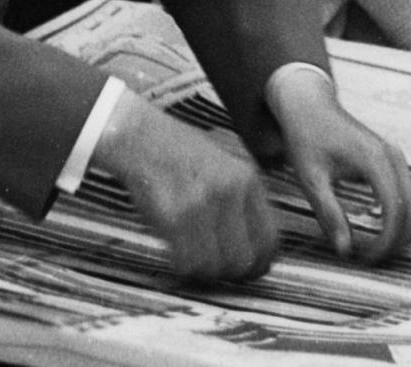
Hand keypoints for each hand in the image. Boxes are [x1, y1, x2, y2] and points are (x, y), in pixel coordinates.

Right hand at [92, 89, 278, 280]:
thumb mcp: (226, 165)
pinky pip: (186, 264)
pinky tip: (175, 248)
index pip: (270, 241)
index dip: (259, 263)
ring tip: (192, 253)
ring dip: (203, 270)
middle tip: (215, 265)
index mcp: (247, 180)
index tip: (247, 268)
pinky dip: (181, 265)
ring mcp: (202, 205)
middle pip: (243, 261)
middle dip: (229, 272)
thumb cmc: (181, 154)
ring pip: (214, 267)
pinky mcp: (174, 218)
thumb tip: (259, 252)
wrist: (140, 137)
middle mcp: (230, 193)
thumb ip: (245, 203)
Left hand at [268, 69, 410, 263]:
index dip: (386, 242)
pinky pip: (407, 194)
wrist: (308, 103)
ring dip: (400, 230)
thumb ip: (329, 213)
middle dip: (396, 241)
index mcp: (374, 159)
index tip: (367, 260)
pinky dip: (399, 215)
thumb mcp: (310, 177)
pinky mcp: (392, 158)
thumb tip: (346, 251)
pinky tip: (378, 227)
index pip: (395, 212)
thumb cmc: (306, 137)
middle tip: (371, 260)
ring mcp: (395, 155)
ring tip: (374, 249)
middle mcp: (392, 156)